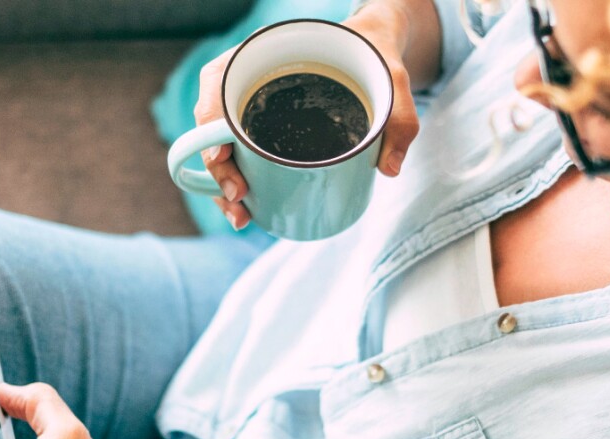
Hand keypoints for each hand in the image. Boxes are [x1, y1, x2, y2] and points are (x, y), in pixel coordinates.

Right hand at [196, 3, 422, 229]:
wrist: (372, 52)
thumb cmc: (373, 58)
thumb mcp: (392, 80)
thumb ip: (399, 119)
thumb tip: (389, 168)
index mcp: (266, 52)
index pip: (218, 81)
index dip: (210, 119)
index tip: (221, 155)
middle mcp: (249, 78)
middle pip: (211, 123)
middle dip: (216, 168)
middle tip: (240, 198)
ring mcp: (251, 106)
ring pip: (218, 145)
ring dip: (220, 184)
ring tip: (242, 215)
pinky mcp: (260, 129)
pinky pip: (236, 156)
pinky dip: (235, 183)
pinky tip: (247, 209)